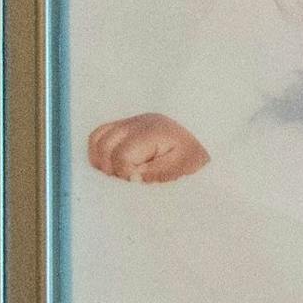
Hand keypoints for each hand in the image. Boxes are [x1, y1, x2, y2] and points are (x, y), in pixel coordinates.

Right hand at [87, 113, 208, 181]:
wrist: (205, 136)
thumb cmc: (194, 154)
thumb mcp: (183, 166)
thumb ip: (157, 173)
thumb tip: (132, 177)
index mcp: (152, 132)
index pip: (121, 155)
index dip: (124, 173)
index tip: (137, 181)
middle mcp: (137, 123)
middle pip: (104, 146)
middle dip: (111, 167)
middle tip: (128, 178)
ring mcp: (130, 122)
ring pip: (97, 138)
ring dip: (101, 159)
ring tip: (118, 172)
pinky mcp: (126, 125)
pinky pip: (99, 134)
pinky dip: (99, 150)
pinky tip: (112, 163)